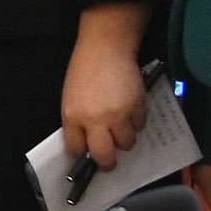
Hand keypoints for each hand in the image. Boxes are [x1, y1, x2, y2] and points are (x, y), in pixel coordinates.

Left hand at [58, 14, 151, 170]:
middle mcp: (95, 120)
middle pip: (104, 157)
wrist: (107, 47)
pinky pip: (140, 126)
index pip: (75, 149)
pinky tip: (130, 108)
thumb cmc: (85, 70)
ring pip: (127, 144)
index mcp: (72, 116)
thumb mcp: (71, 97)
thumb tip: (86, 142)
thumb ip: (77, 121)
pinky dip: (136, 121)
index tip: (86, 155)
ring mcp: (118, 116)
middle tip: (109, 160)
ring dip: (124, 138)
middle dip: (107, 163)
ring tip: (121, 125)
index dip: (82, 155)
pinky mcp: (137, 108)